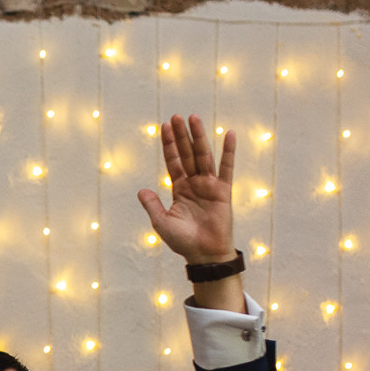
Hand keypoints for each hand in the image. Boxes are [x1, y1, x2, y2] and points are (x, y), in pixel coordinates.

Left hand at [136, 115, 235, 262]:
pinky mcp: (223, 191)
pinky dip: (228, 151)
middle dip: (181, 135)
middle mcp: (194, 183)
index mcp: (179, 189)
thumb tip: (142, 190)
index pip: (173, 161)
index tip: (163, 126)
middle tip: (176, 116)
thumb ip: (152, 206)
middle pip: (187, 153)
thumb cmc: (183, 241)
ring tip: (194, 118)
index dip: (168, 144)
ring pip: (203, 155)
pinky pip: (226, 168)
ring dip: (199, 137)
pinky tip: (228, 134)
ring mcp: (209, 185)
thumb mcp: (162, 223)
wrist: (204, 255)